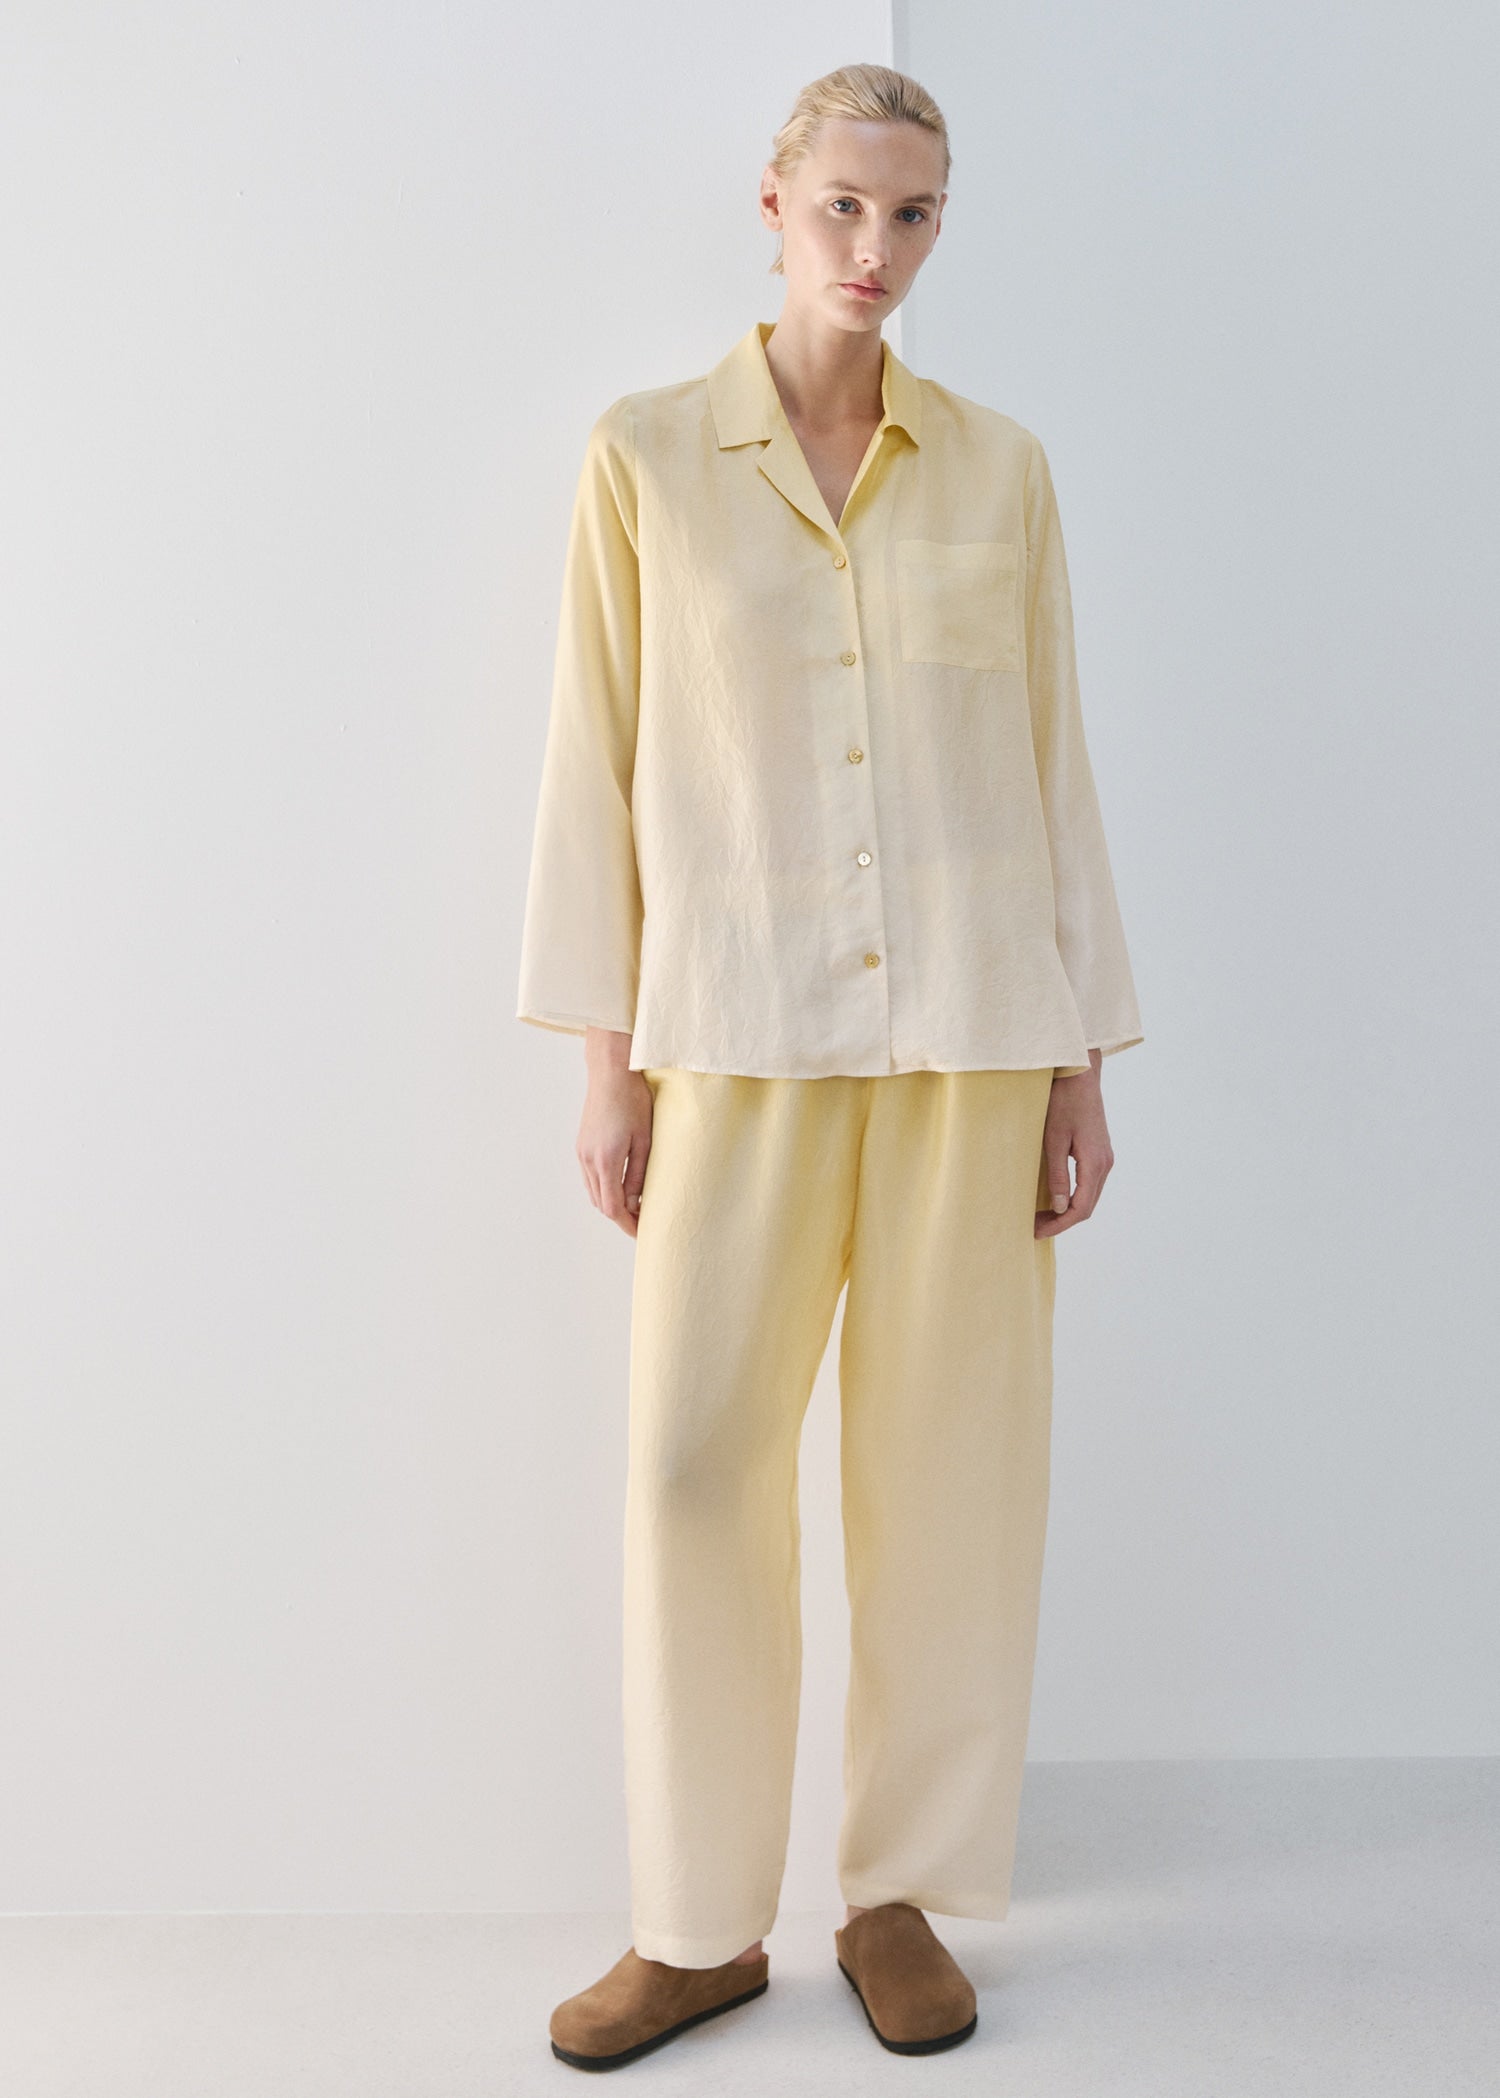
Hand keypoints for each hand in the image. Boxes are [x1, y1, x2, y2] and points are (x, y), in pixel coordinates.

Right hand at [578, 1028, 653, 1236]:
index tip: (642, 1233)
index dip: (627, 1224)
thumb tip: (636, 1201)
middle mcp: (588, 1160)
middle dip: (620, 1217)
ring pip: (594, 1191)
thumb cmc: (633, 1101)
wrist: (610, 1073)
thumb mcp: (645, 1140)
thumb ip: (639, 1174)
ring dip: (611, 1203)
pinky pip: (590, 1177)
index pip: (613, 1207)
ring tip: (634, 1207)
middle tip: (642, 1223)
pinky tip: (620, 1186)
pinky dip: (604, 1188)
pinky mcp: (582, 1145)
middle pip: (601, 1203)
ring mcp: (582, 1152)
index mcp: (606, 1160)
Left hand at [1035, 1051, 1114, 1238]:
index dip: (1059, 1225)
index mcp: (1095, 1163)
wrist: (1080, 1075)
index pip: (1081, 1208)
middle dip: (1061, 1221)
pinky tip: (1054, 1198)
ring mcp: (1105, 1158)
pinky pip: (1089, 1184)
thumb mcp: (1054, 1139)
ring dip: (1067, 1211)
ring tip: (1041, 1216)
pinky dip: (1073, 1197)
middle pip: (1087, 1207)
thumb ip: (1058, 1175)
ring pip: (1089, 1196)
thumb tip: (1060, 1208)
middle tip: (1034, 1228)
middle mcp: (1105, 1164)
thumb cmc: (1063, 1103)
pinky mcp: (1099, 1152)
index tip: (1037, 1232)